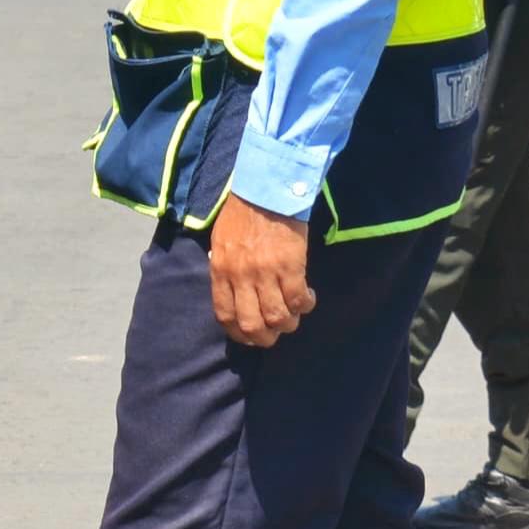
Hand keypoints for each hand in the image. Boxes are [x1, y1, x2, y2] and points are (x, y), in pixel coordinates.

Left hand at [208, 193, 316, 345]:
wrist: (266, 191)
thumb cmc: (242, 214)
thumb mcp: (221, 243)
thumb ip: (225, 270)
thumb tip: (233, 293)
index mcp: (220, 271)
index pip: (225, 316)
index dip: (239, 334)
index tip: (251, 335)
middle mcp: (241, 276)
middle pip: (252, 325)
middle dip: (266, 338)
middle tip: (276, 331)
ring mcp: (265, 272)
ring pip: (277, 317)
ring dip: (288, 323)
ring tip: (294, 314)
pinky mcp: (290, 265)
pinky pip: (298, 299)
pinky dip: (305, 305)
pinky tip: (308, 298)